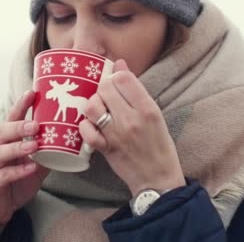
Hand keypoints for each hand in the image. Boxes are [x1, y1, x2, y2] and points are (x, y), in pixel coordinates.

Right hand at [0, 90, 49, 241]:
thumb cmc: (16, 181)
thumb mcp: (35, 164)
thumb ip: (48, 151)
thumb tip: (72, 138)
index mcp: (5, 140)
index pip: (12, 118)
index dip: (20, 105)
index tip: (32, 92)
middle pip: (3, 131)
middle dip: (19, 126)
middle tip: (36, 124)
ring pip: (0, 152)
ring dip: (18, 147)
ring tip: (35, 145)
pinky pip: (4, 175)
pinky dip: (18, 170)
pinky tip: (31, 168)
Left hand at [79, 59, 185, 196]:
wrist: (157, 179)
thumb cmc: (158, 145)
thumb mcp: (155, 114)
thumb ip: (136, 91)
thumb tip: (120, 64)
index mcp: (147, 109)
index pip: (124, 78)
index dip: (116, 75)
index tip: (117, 83)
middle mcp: (131, 119)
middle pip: (105, 88)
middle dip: (103, 88)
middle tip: (107, 97)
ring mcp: (116, 134)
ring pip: (92, 106)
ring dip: (93, 104)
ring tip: (99, 110)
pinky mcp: (106, 148)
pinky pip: (87, 131)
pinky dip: (85, 126)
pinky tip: (91, 126)